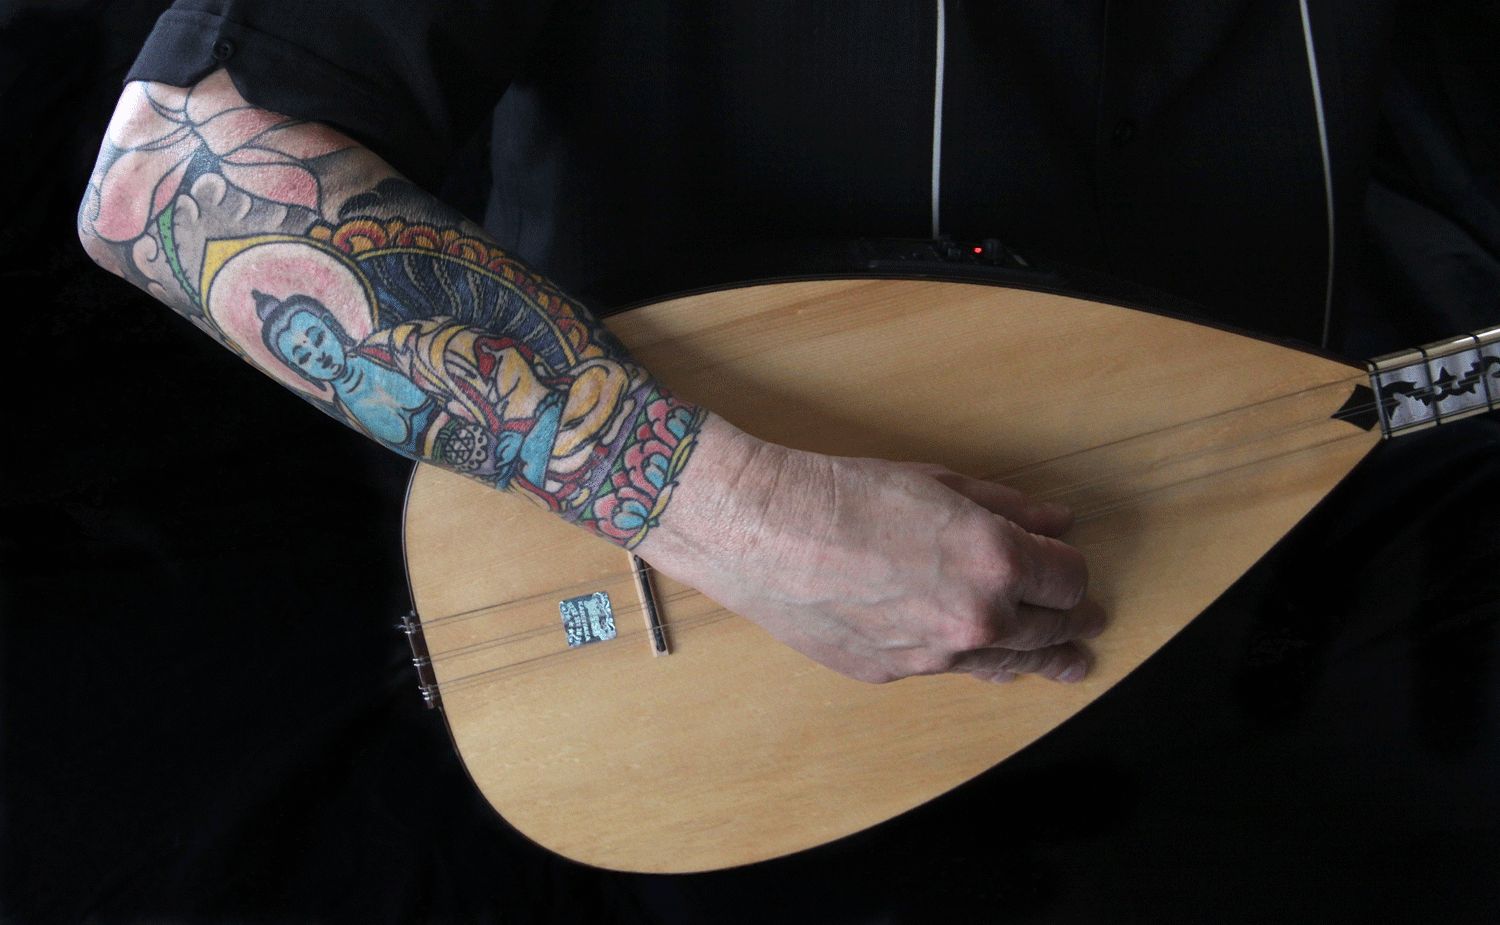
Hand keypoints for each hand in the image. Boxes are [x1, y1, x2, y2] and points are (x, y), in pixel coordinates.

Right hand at [637, 415, 1103, 683]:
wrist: (762, 530)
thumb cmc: (842, 494)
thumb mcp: (937, 484)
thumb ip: (1007, 507)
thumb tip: (1055, 520)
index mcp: (995, 563)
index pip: (1069, 580)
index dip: (1073, 571)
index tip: (1068, 564)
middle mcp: (975, 620)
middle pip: (1050, 631)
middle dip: (1072, 620)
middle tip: (1088, 622)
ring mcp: (932, 657)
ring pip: (1006, 665)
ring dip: (1040, 660)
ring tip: (1067, 664)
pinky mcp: (890, 674)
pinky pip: (947, 671)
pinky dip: (966, 658)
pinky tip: (974, 654)